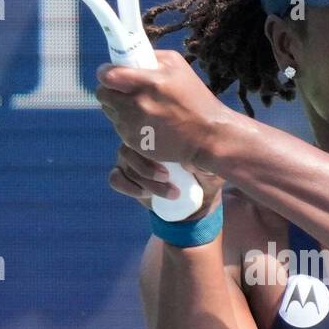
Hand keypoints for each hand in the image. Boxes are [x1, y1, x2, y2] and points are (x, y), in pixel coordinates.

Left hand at [95, 50, 230, 168]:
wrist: (207, 136)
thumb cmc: (195, 99)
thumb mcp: (178, 66)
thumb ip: (151, 57)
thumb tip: (131, 57)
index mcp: (147, 82)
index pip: (108, 75)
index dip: (106, 73)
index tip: (111, 73)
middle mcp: (136, 105)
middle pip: (103, 95)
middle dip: (110, 90)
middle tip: (123, 91)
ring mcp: (133, 126)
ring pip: (109, 112)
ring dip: (118, 107)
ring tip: (139, 107)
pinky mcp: (134, 142)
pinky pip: (119, 128)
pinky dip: (127, 124)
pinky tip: (145, 122)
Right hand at [108, 141, 224, 219]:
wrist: (196, 200)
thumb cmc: (206, 175)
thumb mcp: (213, 162)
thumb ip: (210, 151)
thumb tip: (204, 141)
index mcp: (161, 131)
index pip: (146, 127)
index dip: (154, 144)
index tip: (172, 162)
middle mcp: (142, 140)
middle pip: (132, 146)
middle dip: (148, 166)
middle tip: (168, 178)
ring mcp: (130, 158)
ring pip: (124, 163)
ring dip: (144, 179)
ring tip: (169, 192)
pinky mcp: (123, 176)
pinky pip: (115, 178)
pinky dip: (129, 187)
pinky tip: (146, 195)